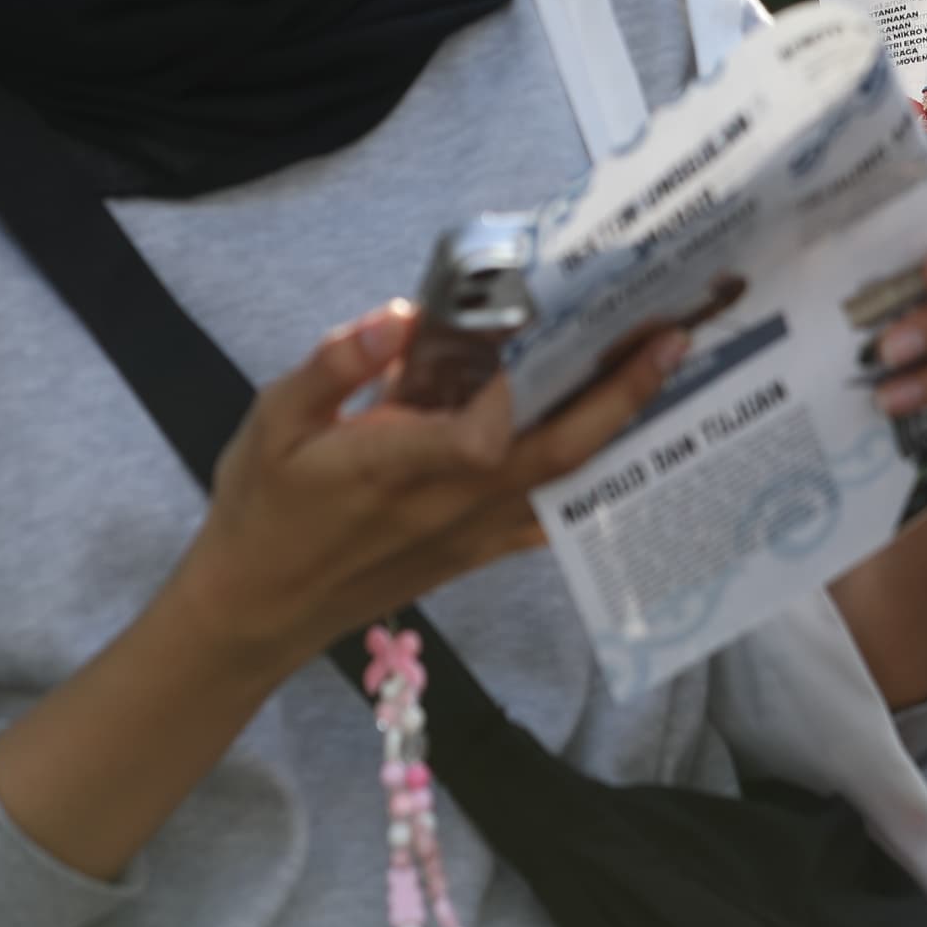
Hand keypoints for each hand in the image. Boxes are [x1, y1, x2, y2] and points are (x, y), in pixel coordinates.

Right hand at [174, 301, 687, 669]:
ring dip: (620, 432)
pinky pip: (549, 520)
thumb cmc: (261, 506)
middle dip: (619, 397)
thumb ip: (335, 363)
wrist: (256, 611)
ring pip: (564, 487)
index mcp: (394, 467)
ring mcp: (469, 535)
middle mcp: (449, 505)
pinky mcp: (474, 551)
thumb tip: (401, 315)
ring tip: (664, 372)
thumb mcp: (273, 421)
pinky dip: (594, 481)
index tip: (561, 332)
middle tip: (670, 337)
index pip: (479, 440)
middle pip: (555, 457)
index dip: (521, 398)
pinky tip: (624, 441)